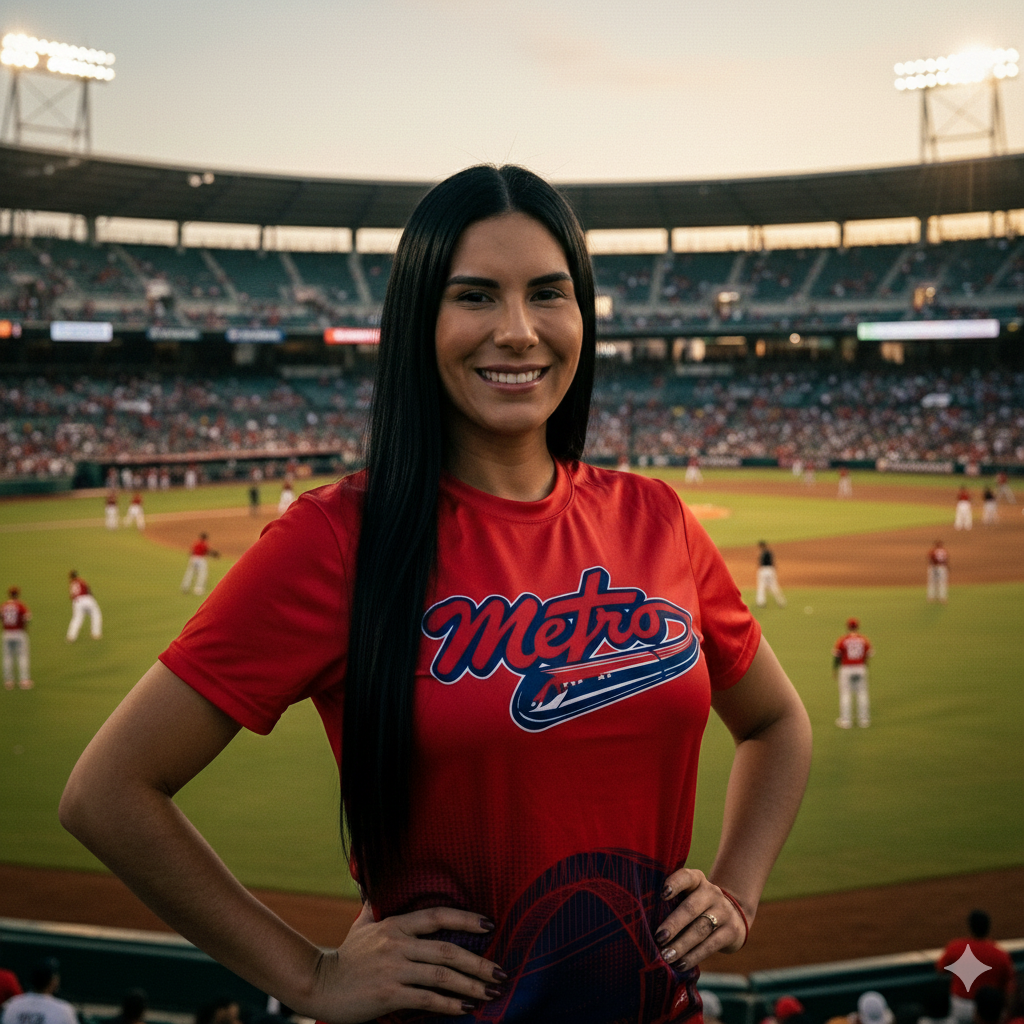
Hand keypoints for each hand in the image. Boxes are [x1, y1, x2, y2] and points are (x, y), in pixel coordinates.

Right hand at [309, 904, 506, 1022]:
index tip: (490, 924)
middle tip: (501, 972)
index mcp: (395, 925)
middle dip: (479, 962)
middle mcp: (397, 944)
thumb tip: (373, 885)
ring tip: (491, 992)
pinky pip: (426, 999)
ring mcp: (394, 970)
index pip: (437, 916)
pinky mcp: (389, 994)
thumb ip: (373, 905)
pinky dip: (450, 1004)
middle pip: (447, 950)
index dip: (466, 918)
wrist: (320, 985)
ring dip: (471, 985)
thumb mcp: (361, 926)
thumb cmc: (345, 956)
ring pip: (442, 976)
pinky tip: (466, 1008)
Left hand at [654, 868, 748, 970]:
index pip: (686, 877)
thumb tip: (644, 922)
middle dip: (674, 924)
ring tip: (667, 956)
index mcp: (697, 880)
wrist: (732, 916)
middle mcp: (711, 892)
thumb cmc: (696, 907)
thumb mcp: (687, 897)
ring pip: (701, 929)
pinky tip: (681, 964)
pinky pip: (711, 945)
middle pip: (691, 908)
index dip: (674, 884)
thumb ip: (671, 903)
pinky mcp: (731, 931)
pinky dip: (694, 956)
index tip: (662, 894)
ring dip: (682, 945)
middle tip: (659, 938)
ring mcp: (724, 911)